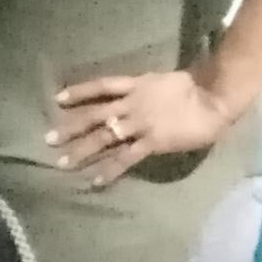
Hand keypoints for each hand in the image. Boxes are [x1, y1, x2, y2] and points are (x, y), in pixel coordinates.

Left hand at [48, 70, 230, 187]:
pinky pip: (126, 158)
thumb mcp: (163, 82)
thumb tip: (136, 96)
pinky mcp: (152, 142)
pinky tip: (95, 180)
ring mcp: (140, 123)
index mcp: (137, 85)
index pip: (101, 86)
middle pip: (94, 115)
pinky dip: (109, 169)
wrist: (213, 97)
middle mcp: (132, 103)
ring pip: (104, 137)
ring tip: (62, 163)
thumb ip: (147, 91)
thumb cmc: (195, 88)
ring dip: (82, 151)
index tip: (58, 99)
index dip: (79, 92)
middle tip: (48, 139)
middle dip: (71, 127)